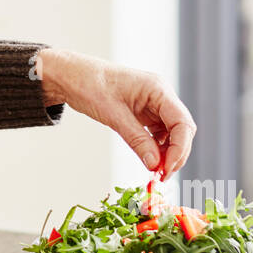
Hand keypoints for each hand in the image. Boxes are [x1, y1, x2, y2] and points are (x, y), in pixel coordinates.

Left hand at [36, 49, 195, 177]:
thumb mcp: (113, 115)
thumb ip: (137, 139)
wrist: (71, 75)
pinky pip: (159, 134)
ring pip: (172, 134)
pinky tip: (149, 159)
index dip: (179, 149)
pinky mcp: (145, 113)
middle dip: (175, 154)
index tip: (166, 169)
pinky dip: (156, 149)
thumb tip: (154, 164)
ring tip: (154, 171)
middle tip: (160, 176)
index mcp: (158, 89)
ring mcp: (154, 104)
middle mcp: (161, 95)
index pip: (182, 123)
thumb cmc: (89, 84)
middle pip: (182, 130)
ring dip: (166, 154)